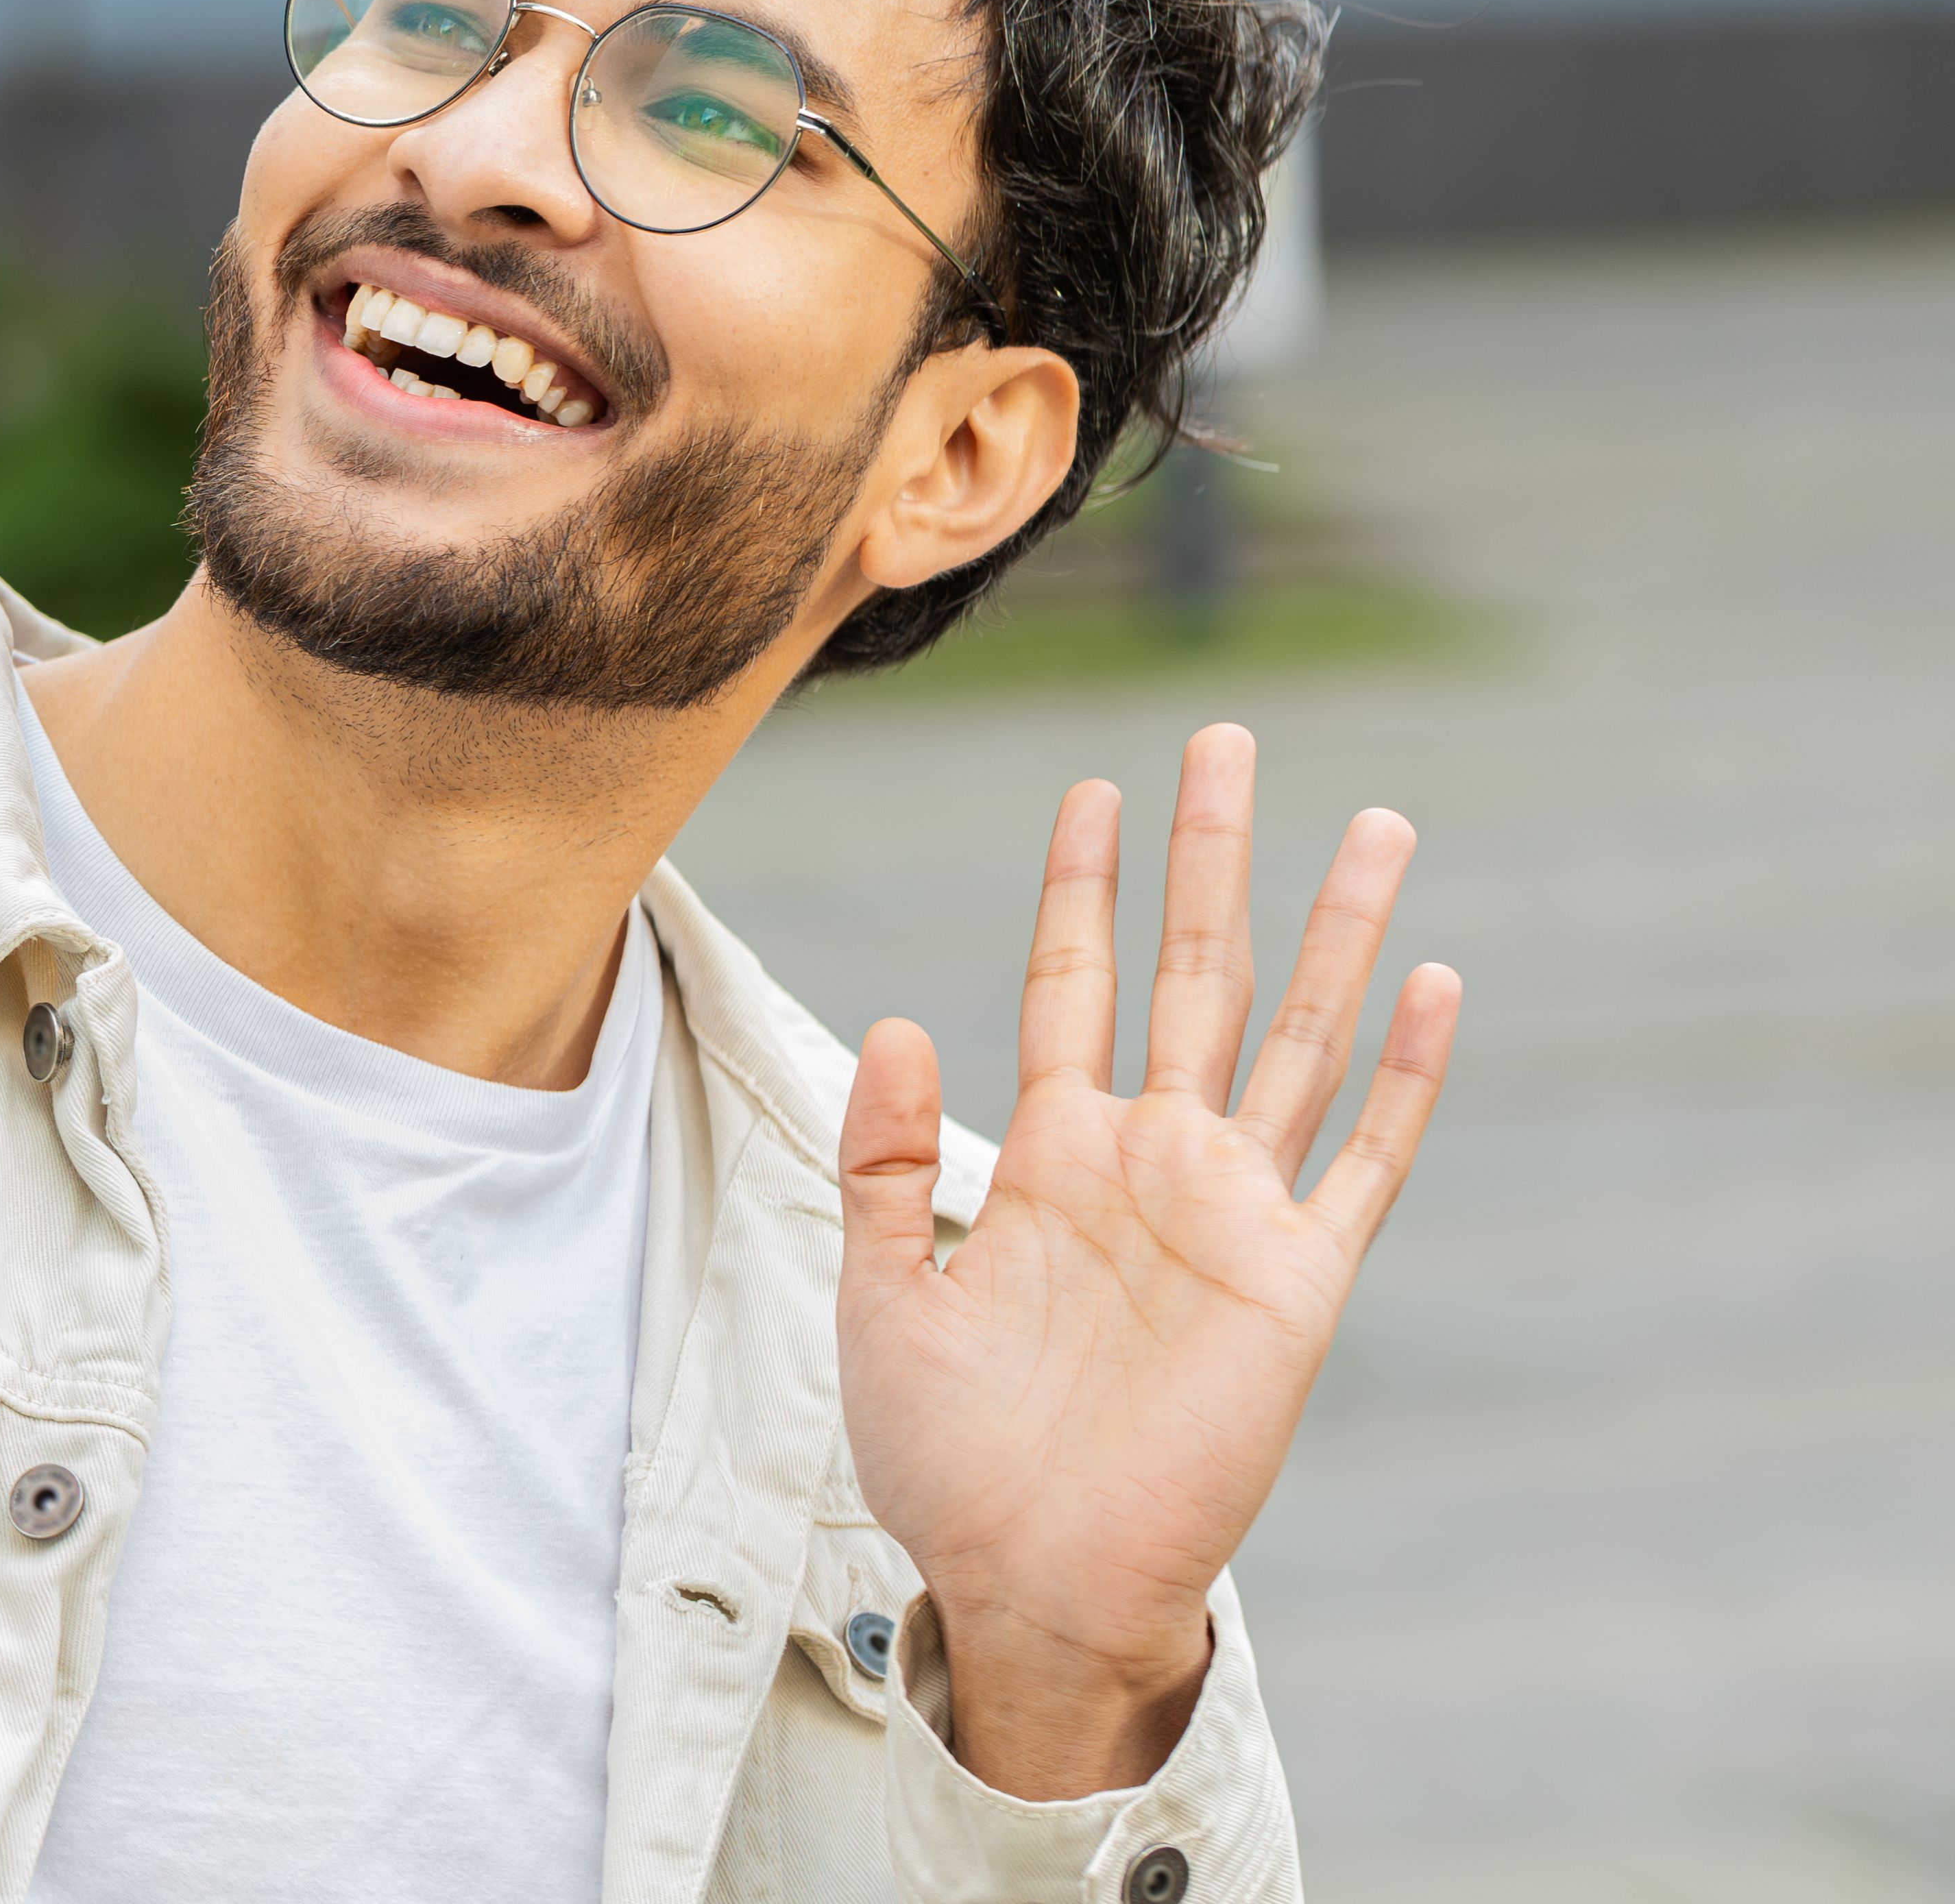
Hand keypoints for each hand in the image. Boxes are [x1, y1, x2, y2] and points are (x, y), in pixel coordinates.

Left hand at [837, 724, 1460, 1801]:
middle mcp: (1151, 1159)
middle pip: (1192, 970)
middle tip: (1228, 740)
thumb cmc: (947, 1454)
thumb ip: (884, 1159)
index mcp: (1052, 1154)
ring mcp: (1232, 1211)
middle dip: (1211, 856)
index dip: (1083, 886)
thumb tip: (898, 1020)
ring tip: (1373, 822)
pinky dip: (1404, 1075)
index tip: (1092, 789)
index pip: (1072, 981)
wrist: (1028, 1576)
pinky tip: (1433, 984)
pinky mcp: (1297, 1280)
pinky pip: (1364, 1161)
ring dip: (1335, 931)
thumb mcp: (882, 1293)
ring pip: (1294, 1035)